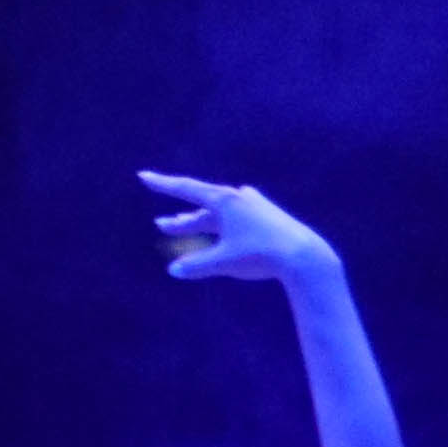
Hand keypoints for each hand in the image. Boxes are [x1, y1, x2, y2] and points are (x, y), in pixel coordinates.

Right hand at [140, 170, 337, 290]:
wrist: (304, 255)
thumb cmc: (261, 255)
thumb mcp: (225, 261)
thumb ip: (197, 265)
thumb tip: (175, 270)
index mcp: (225, 201)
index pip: (186, 189)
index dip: (163, 184)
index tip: (143, 176)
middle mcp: (238, 198)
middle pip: (201, 206)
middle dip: (180, 219)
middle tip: (161, 224)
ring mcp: (254, 206)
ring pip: (218, 214)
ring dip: (198, 223)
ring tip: (179, 227)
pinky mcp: (267, 217)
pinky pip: (234, 219)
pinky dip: (221, 225)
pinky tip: (219, 221)